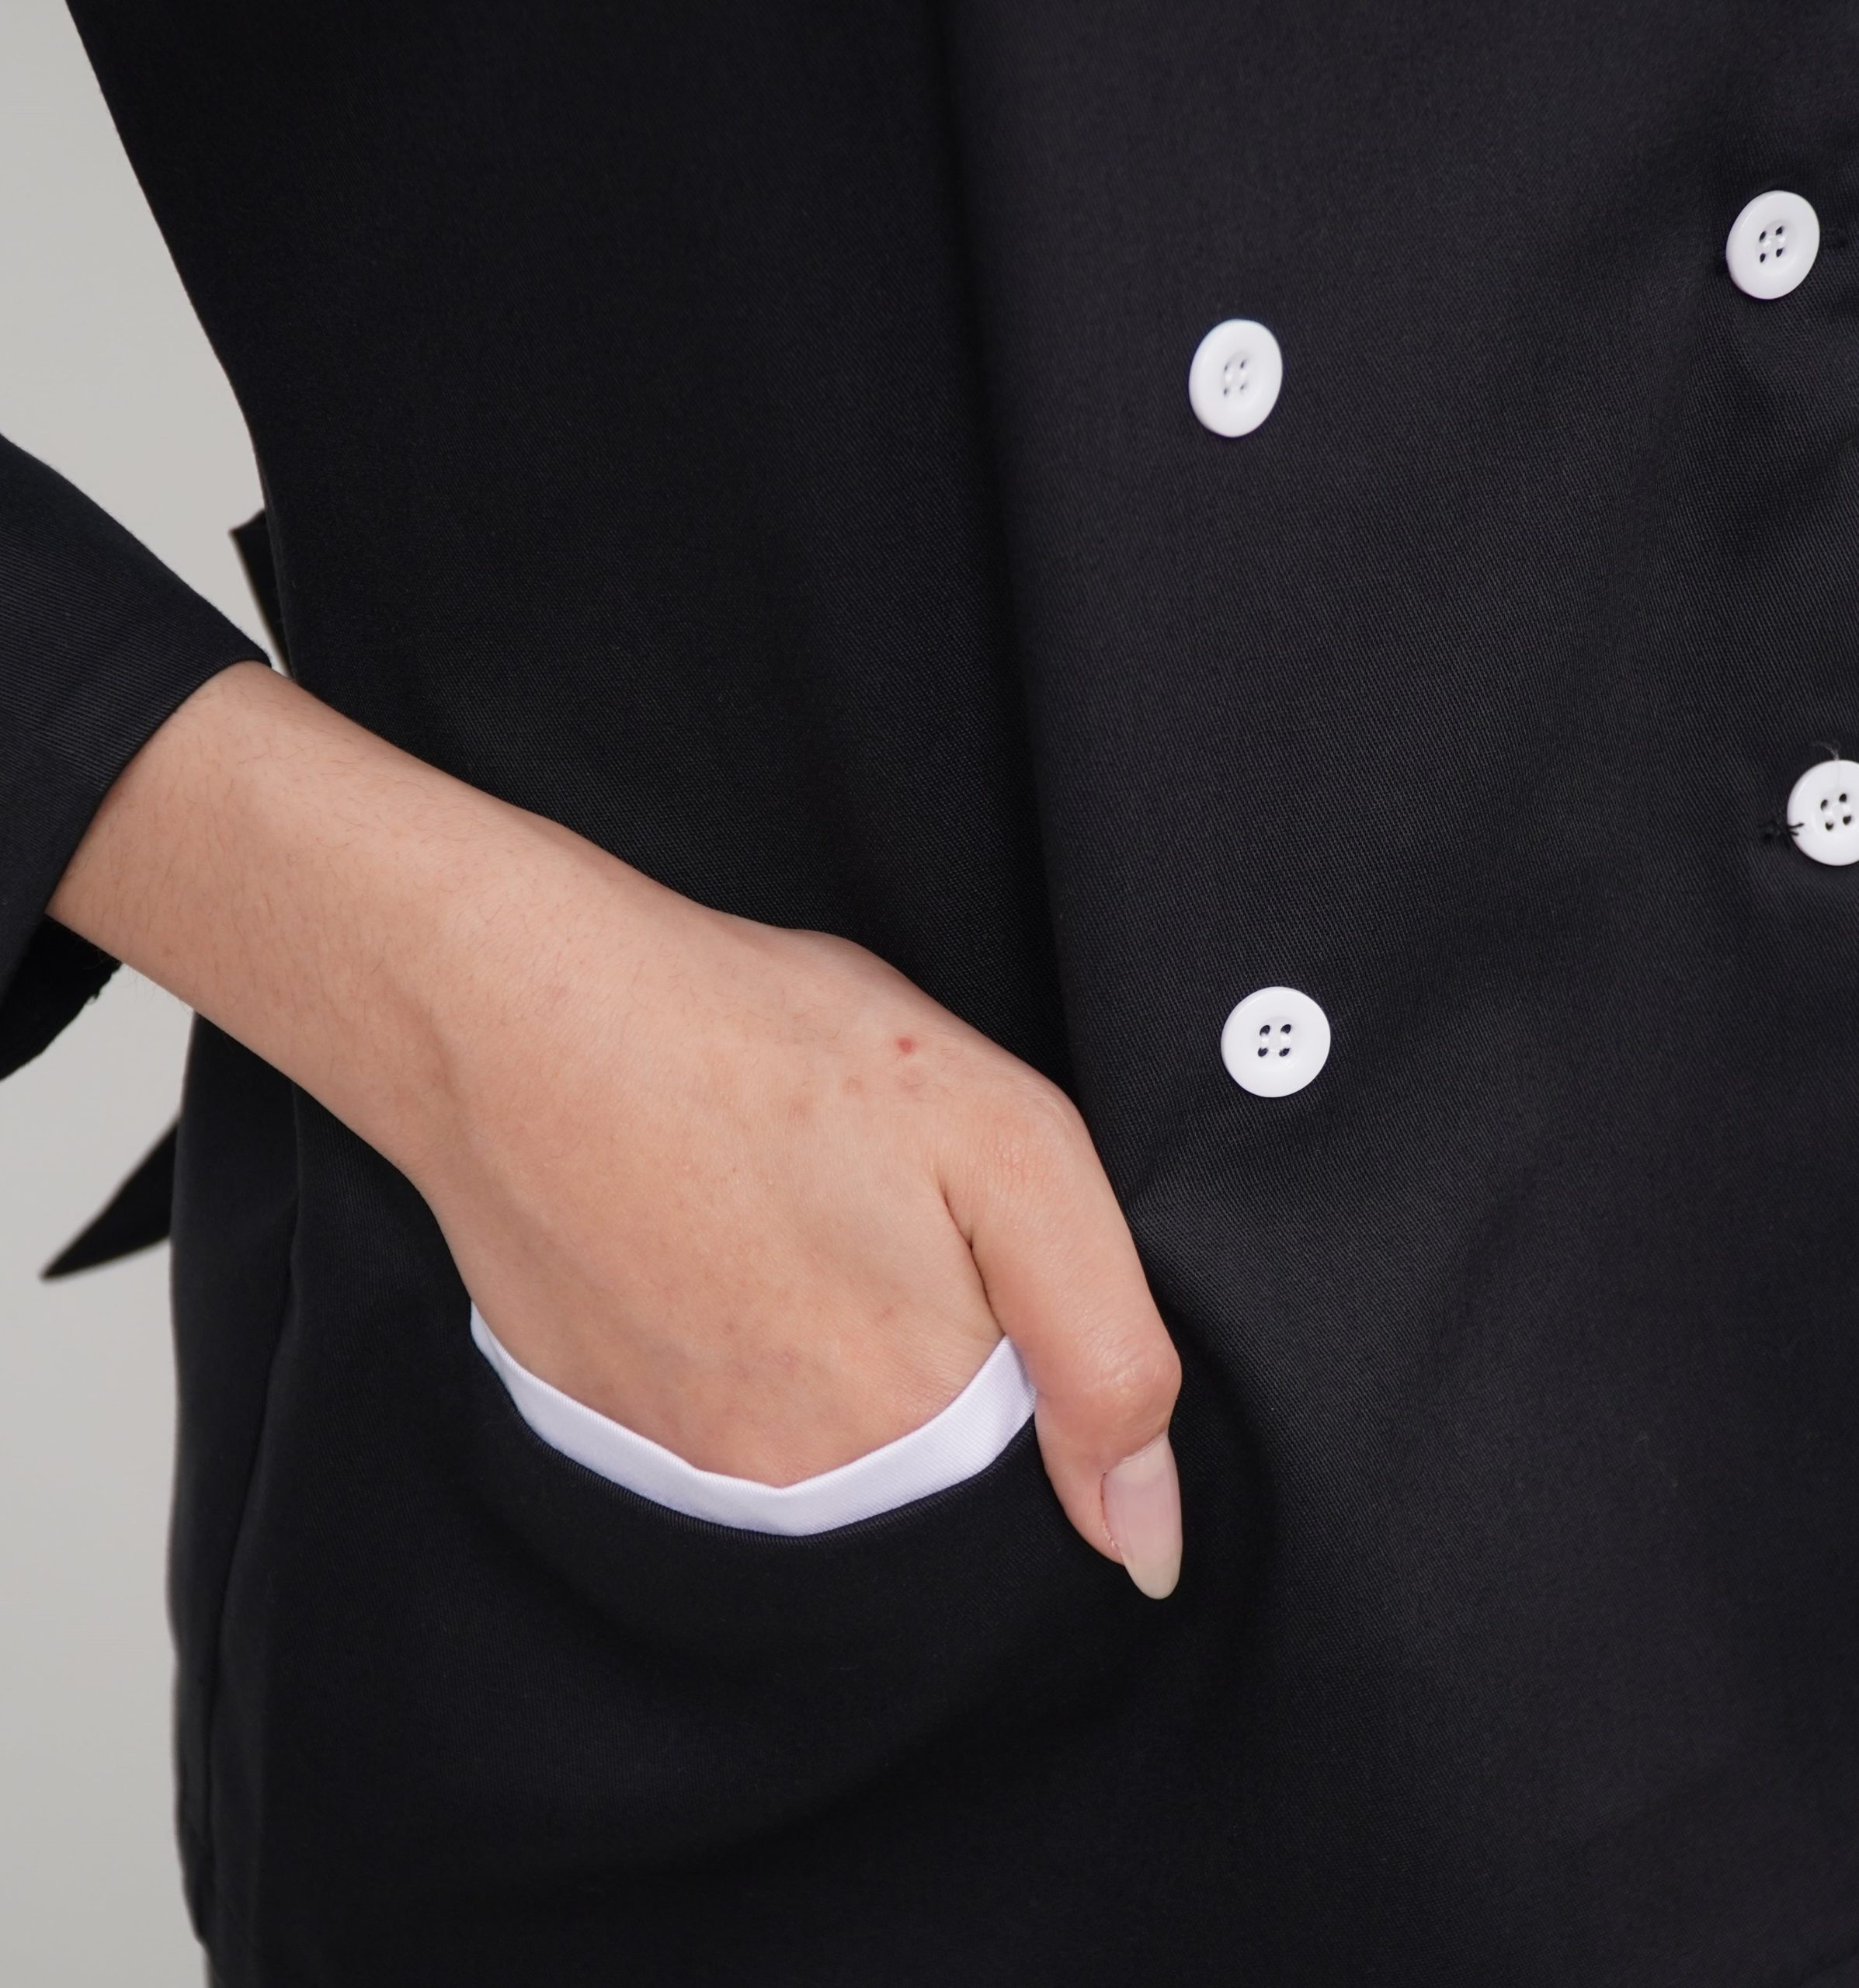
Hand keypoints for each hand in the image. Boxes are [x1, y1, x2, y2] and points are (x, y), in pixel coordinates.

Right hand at [51, 664, 1183, 1593]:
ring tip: (791, 1221)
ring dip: (833, 1353)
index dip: (1032, 1352)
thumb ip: (1106, 1352)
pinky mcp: (605, 1428)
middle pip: (930, 1472)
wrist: (516, 1010)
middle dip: (938, 1356)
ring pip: (826, 1456)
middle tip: (876, 1213)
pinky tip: (718, 1244)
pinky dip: (741, 1351)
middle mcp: (794, 1487)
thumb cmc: (762, 1046)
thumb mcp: (1004, 1142)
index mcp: (915, 1423)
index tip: (969, 1250)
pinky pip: (722, 1432)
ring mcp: (685, 1467)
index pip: (1039, 1470)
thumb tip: (1146, 1542)